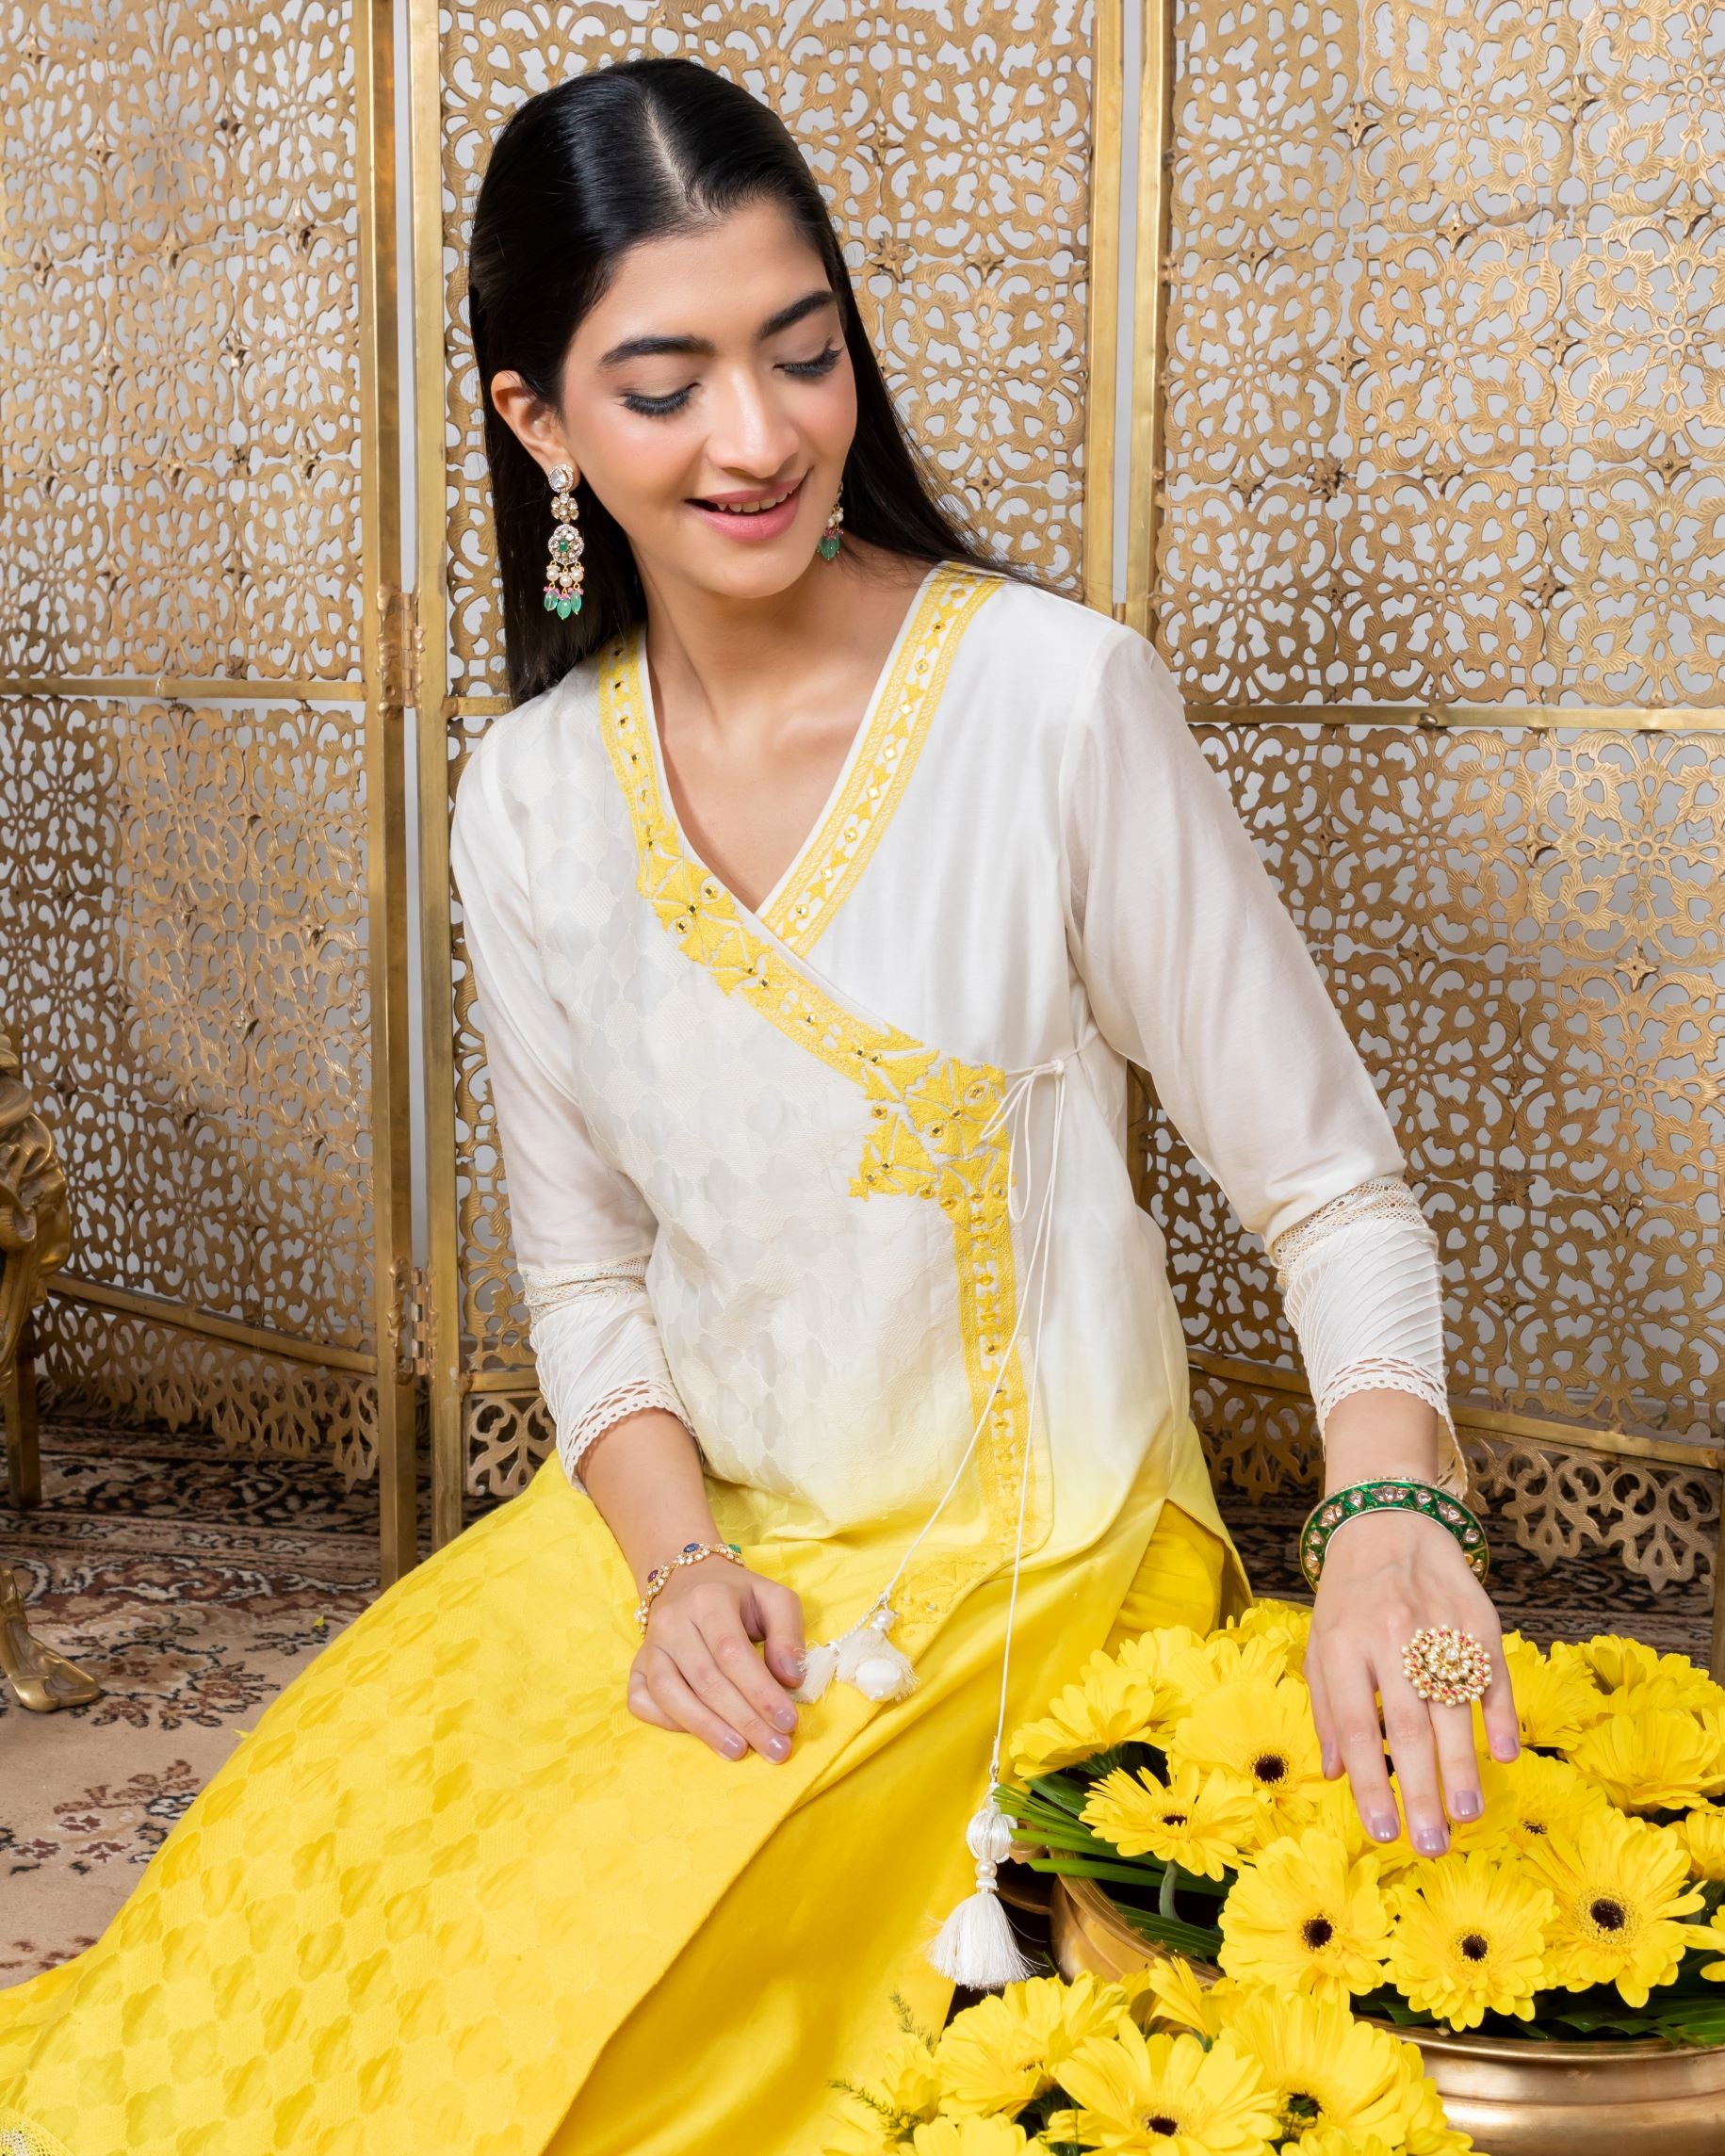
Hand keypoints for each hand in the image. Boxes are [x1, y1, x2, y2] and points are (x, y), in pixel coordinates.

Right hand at [626, 1556, 805, 1763]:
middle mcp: (672, 1621)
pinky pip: (642, 1701)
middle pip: (706, 1679)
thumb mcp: (774, 1599)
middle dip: (744, 1720)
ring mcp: (649, 1646)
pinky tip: (701, 1736)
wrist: (689, 1581)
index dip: (761, 1691)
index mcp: (709, 1598)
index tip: (788, 1722)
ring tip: (740, 1751)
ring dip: (707, 1729)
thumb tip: (791, 1679)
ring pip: (671, 1694)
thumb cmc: (739, 1598)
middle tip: (775, 1750)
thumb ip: (788, 1634)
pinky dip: (667, 1723)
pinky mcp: (636, 1666)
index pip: (732, 1652)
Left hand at [1305, 1508, 1518, 1855]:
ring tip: (1465, 1815)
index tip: (1382, 1831)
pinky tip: (1505, 1754)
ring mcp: (1436, 1628)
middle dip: (1419, 1790)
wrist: (1388, 1519)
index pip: (1353, 1724)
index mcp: (1342, 1645)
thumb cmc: (1349, 1597)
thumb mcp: (1321, 1642)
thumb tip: (1337, 1774)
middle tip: (1430, 1845)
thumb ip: (1326, 1708)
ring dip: (1461, 1766)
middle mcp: (1389, 1638)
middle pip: (1406, 1726)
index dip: (1369, 1781)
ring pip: (1451, 1708)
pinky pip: (1492, 1675)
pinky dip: (1500, 1715)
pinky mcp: (1477, 1620)